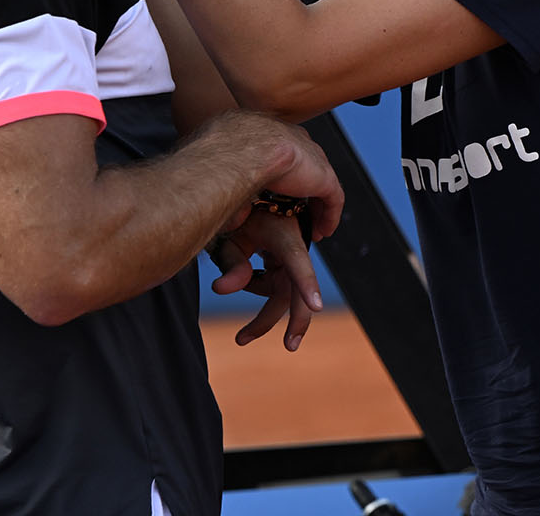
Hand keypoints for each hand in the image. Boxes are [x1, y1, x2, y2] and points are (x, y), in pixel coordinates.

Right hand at [194, 111, 344, 240]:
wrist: (240, 151)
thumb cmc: (218, 155)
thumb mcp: (217, 165)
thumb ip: (222, 182)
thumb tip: (225, 213)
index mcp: (265, 131)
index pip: (277, 153)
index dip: (278, 176)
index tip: (274, 195)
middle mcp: (291, 138)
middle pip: (302, 166)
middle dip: (300, 191)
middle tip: (294, 213)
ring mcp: (310, 155)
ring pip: (319, 183)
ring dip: (316, 207)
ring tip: (312, 229)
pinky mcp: (323, 175)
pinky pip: (333, 198)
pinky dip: (328, 216)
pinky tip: (323, 232)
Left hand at [209, 211, 324, 349]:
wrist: (241, 193)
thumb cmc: (236, 212)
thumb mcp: (229, 237)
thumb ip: (230, 264)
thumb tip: (222, 290)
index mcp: (283, 235)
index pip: (296, 263)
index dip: (307, 285)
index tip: (316, 306)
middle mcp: (293, 247)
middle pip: (292, 291)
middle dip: (290, 321)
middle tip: (289, 347)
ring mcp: (289, 254)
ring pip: (281, 293)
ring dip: (263, 313)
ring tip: (241, 336)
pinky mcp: (284, 259)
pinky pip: (274, 286)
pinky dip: (258, 293)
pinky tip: (242, 281)